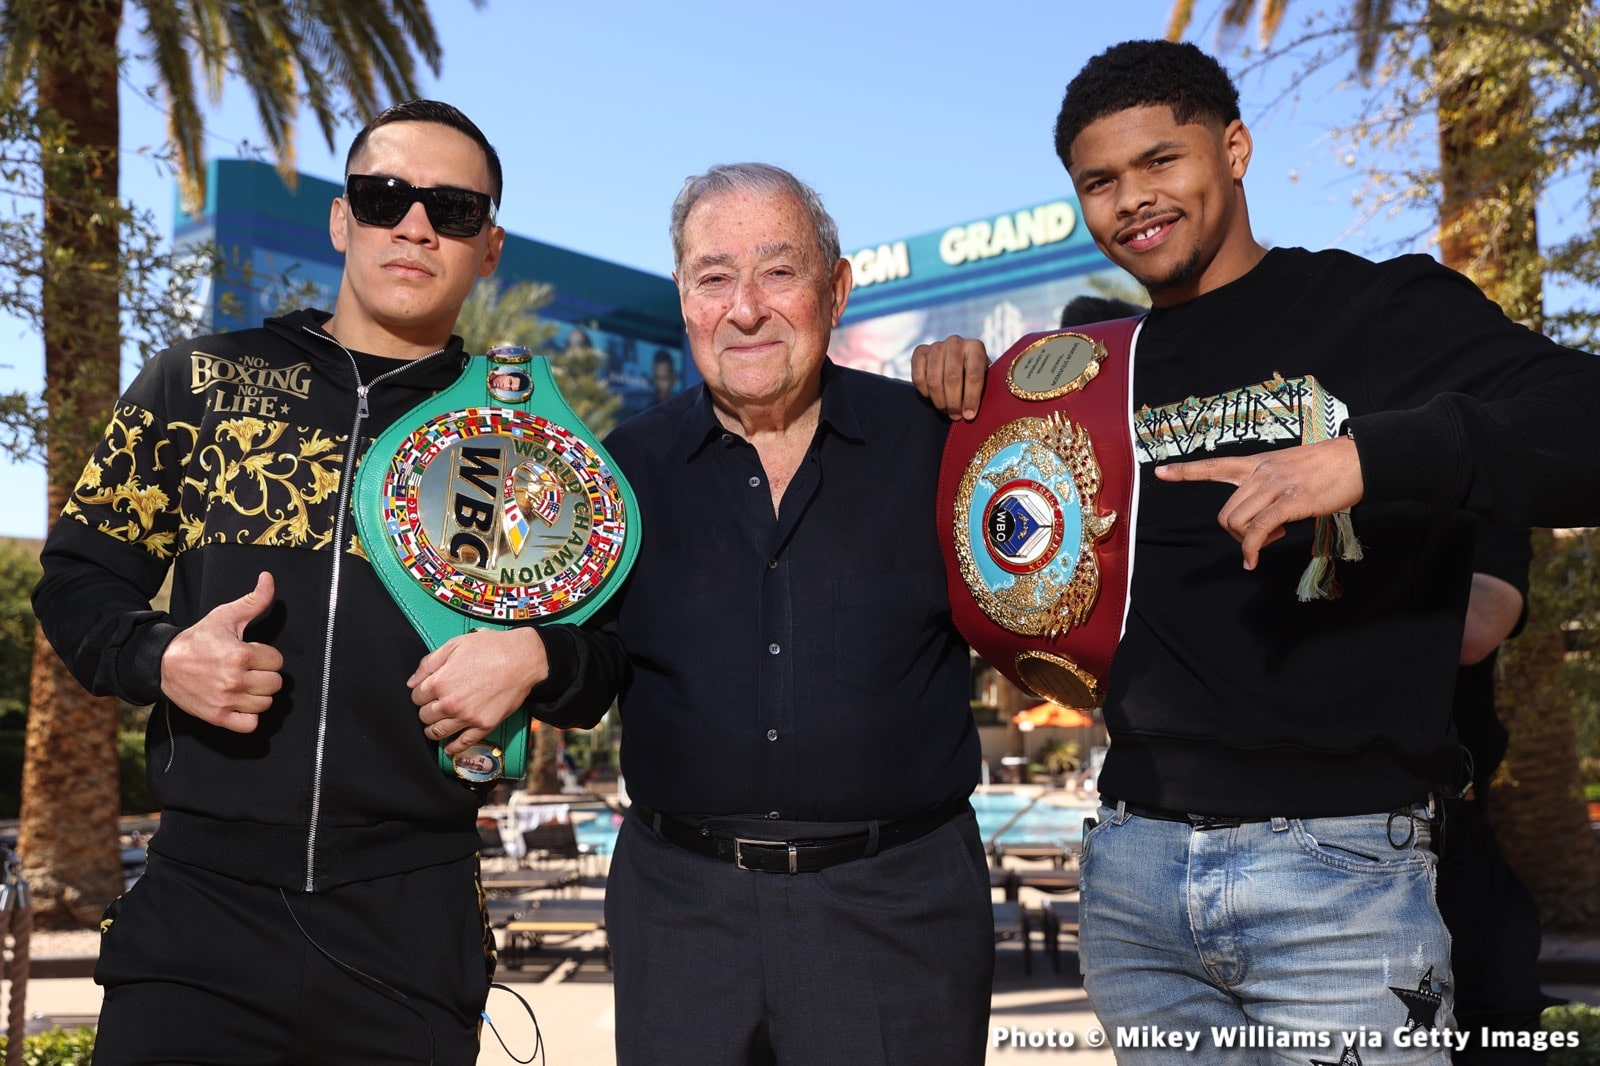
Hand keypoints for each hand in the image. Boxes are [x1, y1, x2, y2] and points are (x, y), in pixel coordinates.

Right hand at [160, 571, 283, 731]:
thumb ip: (254, 601)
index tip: (252, 653)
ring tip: (244, 684)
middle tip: (249, 670)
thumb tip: (268, 578)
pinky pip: (250, 725)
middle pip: (275, 684)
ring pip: (265, 704)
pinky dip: (249, 717)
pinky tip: (240, 703)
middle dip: (265, 675)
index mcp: (240, 655)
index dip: (267, 656)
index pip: (278, 662)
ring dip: (258, 695)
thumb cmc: (198, 639)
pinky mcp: (217, 717)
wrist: (163, 663)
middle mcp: (234, 680)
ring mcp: (226, 701)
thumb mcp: (225, 616)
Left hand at [410, 627, 550, 754]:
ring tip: (436, 725)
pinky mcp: (483, 725)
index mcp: (440, 681)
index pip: (416, 697)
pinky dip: (452, 748)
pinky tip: (449, 747)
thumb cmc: (491, 648)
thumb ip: (429, 663)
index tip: (427, 693)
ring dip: (433, 730)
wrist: (523, 659)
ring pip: (437, 732)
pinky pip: (462, 743)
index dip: (420, 694)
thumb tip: (412, 682)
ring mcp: (467, 717)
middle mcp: (450, 703)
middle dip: (426, 710)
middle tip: (434, 706)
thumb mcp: (455, 645)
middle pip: (424, 716)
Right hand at [911, 335, 988, 420]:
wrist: (956, 362)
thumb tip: (971, 412)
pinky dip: (925, 392)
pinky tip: (932, 396)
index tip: (969, 415)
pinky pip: (918, 378)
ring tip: (946, 409)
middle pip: (952, 379)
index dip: (971, 398)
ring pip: (934, 381)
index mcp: (976, 347)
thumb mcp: (984, 380)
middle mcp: (955, 343)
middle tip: (956, 416)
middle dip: (953, 402)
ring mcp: (936, 346)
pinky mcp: (920, 351)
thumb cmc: (973, 376)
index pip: (973, 376)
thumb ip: (982, 392)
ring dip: (939, 401)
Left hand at [1154, 437, 1363, 570]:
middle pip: (1226, 512)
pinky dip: (1250, 549)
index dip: (1186, 470)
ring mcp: (1274, 485)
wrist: (1360, 459)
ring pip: (1237, 522)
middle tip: (1267, 535)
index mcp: (1258, 463)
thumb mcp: (1292, 469)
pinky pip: (1257, 530)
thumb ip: (1271, 488)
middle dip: (1238, 533)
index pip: (1215, 465)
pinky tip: (1252, 561)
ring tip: (1276, 534)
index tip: (1159, 471)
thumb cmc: (1330, 467)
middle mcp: (1260, 472)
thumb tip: (1265, 518)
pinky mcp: (1290, 502)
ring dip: (1249, 540)